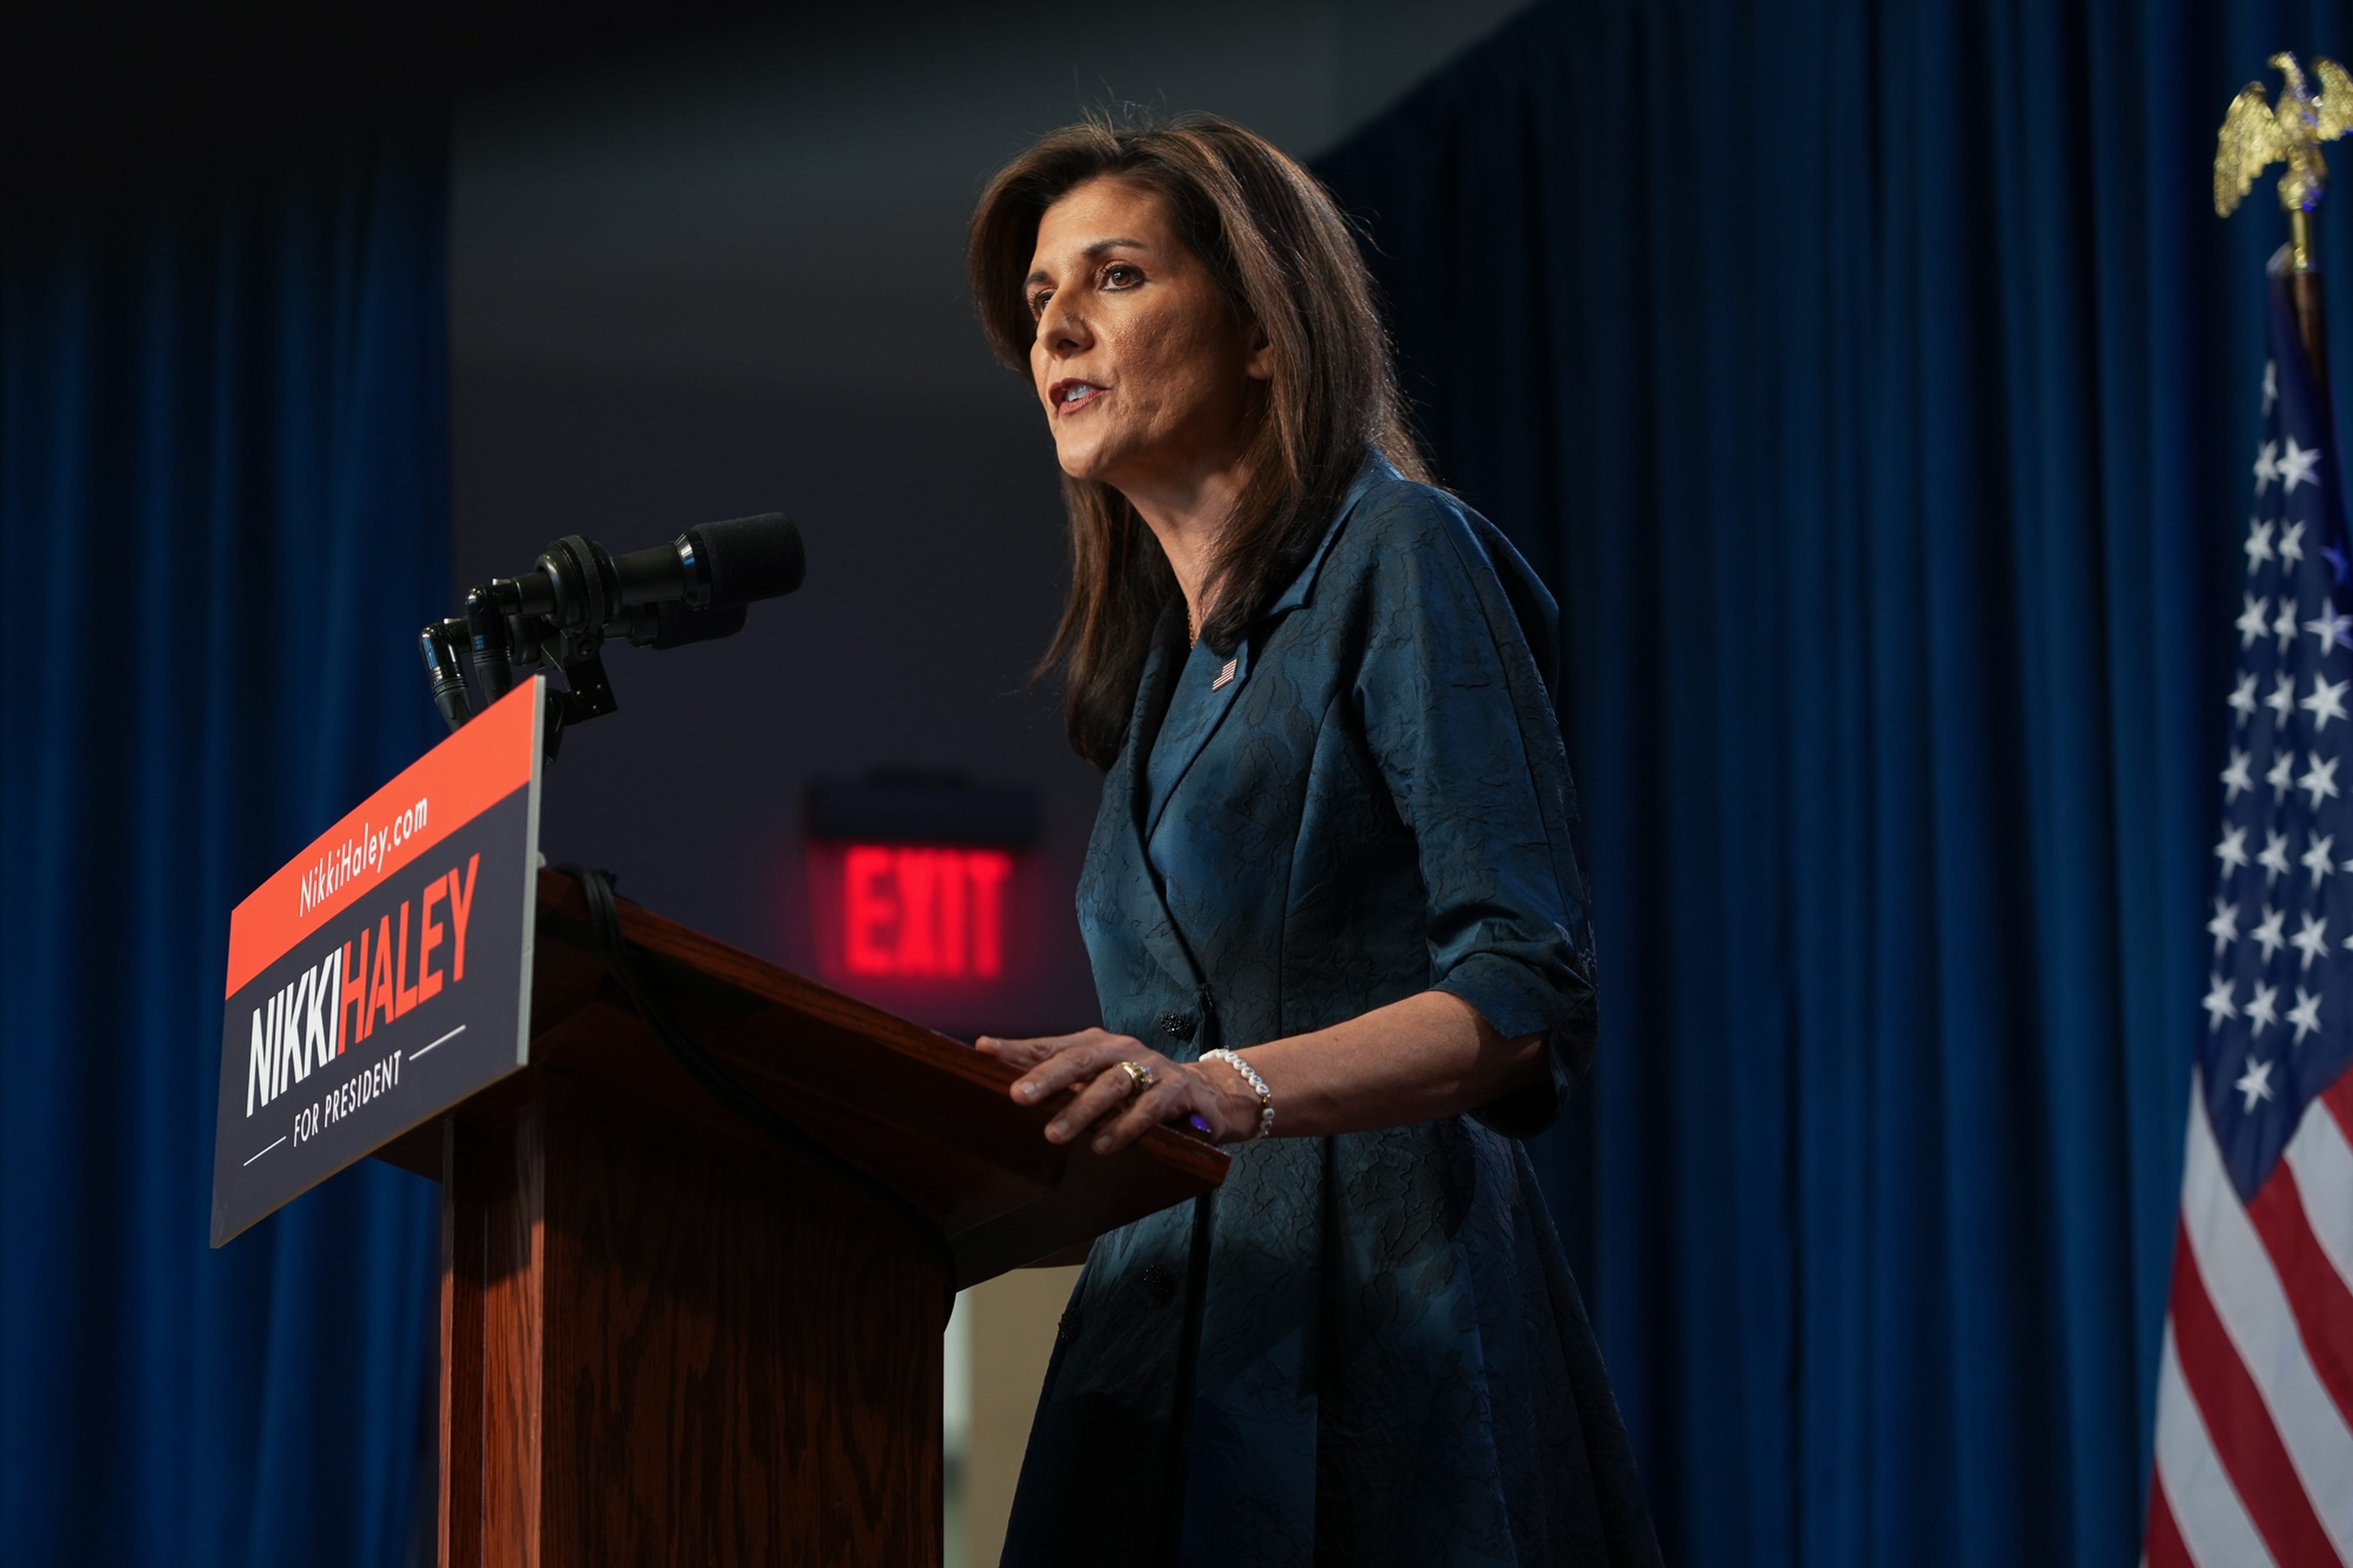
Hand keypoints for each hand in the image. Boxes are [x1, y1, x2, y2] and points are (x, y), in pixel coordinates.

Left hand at [975, 1026, 1259, 1153]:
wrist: (1209, 1095)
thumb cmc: (1140, 1089)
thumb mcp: (1099, 1081)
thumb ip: (1057, 1076)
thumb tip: (997, 1065)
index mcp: (1098, 1044)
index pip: (1053, 1045)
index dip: (1019, 1048)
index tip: (985, 1051)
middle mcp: (1123, 1050)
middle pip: (1081, 1059)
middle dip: (1047, 1077)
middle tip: (1018, 1097)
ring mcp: (1152, 1068)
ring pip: (1113, 1084)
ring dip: (1082, 1109)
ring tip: (1055, 1135)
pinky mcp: (1178, 1092)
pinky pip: (1150, 1108)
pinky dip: (1126, 1127)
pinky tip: (1104, 1146)